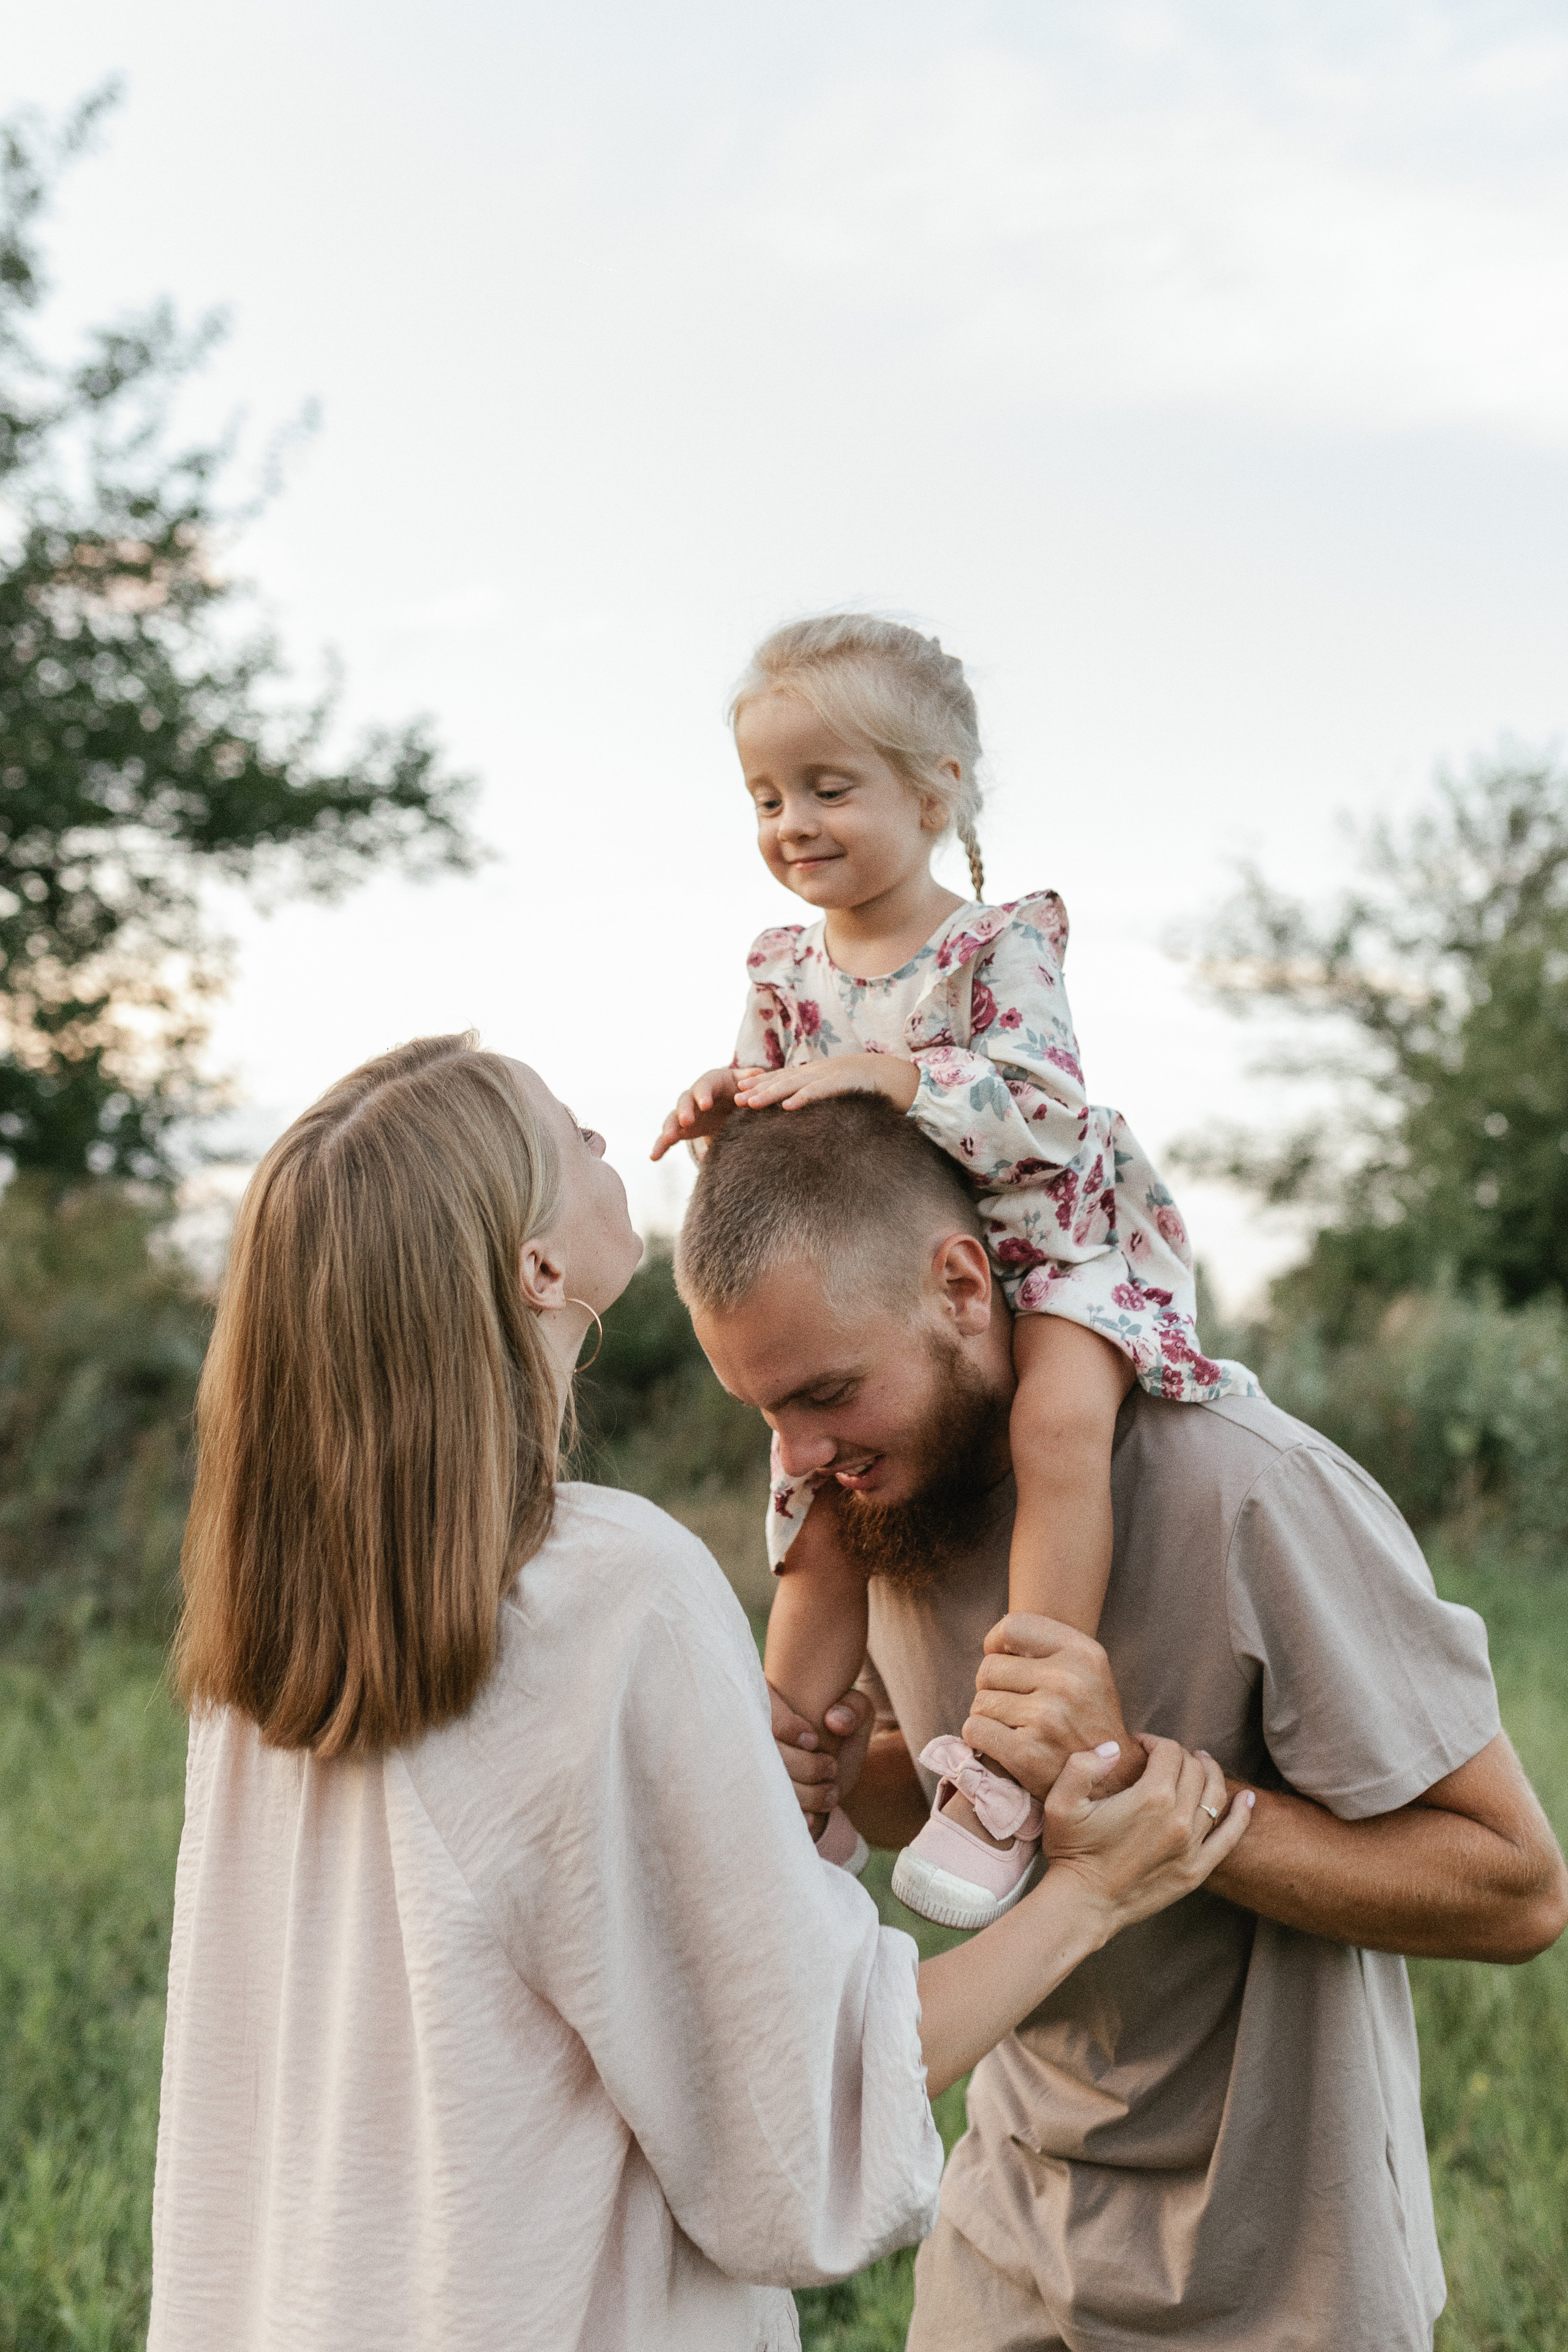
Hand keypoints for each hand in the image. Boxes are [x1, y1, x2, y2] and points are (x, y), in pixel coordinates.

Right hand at [650, 1067, 746, 1159]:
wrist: (729, 1102)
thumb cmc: (737, 1089)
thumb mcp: (743, 1082)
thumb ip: (749, 1079)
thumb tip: (759, 1073)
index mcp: (709, 1083)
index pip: (704, 1086)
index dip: (703, 1094)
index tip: (705, 1105)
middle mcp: (693, 1097)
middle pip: (684, 1102)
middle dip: (684, 1111)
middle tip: (686, 1122)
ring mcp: (685, 1113)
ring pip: (673, 1119)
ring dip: (669, 1128)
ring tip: (669, 1140)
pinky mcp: (681, 1129)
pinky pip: (667, 1138)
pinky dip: (660, 1146)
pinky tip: (653, 1157)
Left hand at [735, 1054, 920, 1114]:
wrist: (906, 1079)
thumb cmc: (874, 1091)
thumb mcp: (843, 1094)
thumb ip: (824, 1102)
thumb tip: (806, 1115)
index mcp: (819, 1074)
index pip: (784, 1078)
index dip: (762, 1084)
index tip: (740, 1093)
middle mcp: (822, 1072)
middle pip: (783, 1080)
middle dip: (759, 1089)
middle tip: (736, 1100)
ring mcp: (833, 1076)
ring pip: (796, 1084)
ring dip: (772, 1093)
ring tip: (751, 1103)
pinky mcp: (846, 1084)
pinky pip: (821, 1091)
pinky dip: (804, 1097)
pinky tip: (788, 1106)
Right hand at [770, 1682, 874, 1832]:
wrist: (835, 1775)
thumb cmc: (843, 1735)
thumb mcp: (857, 1714)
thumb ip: (854, 1708)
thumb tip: (835, 1721)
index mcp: (774, 1707)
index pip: (767, 1715)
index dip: (789, 1728)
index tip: (814, 1741)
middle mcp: (759, 1737)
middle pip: (768, 1753)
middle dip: (806, 1766)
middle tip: (831, 1766)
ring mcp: (758, 1771)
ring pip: (772, 1785)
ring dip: (808, 1793)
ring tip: (831, 1790)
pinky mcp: (766, 1799)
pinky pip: (773, 1810)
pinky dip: (796, 1815)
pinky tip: (813, 1816)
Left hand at [962, 1613, 1136, 1797]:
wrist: (1113, 1784)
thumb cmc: (1087, 1719)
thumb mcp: (1085, 1671)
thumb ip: (1045, 1647)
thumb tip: (994, 1639)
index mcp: (1084, 1654)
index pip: (1012, 1626)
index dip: (996, 1643)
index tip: (1004, 1660)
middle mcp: (1067, 1681)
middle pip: (989, 1668)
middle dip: (993, 1688)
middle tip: (1015, 1706)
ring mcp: (1047, 1718)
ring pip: (980, 1701)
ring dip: (989, 1716)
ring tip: (1017, 1728)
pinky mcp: (1027, 1753)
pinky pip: (974, 1729)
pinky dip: (980, 1739)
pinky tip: (1003, 1745)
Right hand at [1043, 1735, 1253, 1934]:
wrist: (1083, 1904)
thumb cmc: (1071, 1851)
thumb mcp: (1061, 1802)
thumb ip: (1083, 1765)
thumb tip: (1114, 1748)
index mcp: (1151, 1798)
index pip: (1169, 1752)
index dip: (1154, 1741)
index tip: (1140, 1746)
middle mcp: (1178, 1819)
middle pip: (1194, 1769)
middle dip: (1180, 1755)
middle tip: (1165, 1757)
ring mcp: (1191, 1847)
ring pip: (1214, 1794)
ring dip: (1209, 1773)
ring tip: (1201, 1763)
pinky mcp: (1197, 1870)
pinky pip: (1230, 1836)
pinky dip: (1241, 1814)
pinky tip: (1246, 1798)